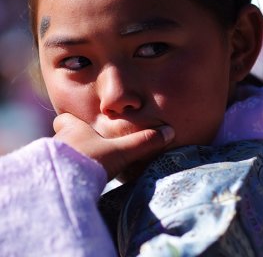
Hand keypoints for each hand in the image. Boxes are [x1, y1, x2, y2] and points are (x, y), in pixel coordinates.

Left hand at [53, 113, 174, 179]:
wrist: (64, 186)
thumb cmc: (91, 160)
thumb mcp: (121, 152)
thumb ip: (143, 142)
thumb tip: (168, 131)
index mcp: (72, 129)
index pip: (63, 119)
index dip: (70, 121)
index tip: (80, 127)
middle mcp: (58, 142)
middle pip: (62, 138)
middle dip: (73, 143)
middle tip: (88, 152)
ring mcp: (50, 160)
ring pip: (59, 156)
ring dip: (70, 162)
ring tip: (85, 171)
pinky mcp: (50, 177)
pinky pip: (56, 173)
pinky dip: (66, 177)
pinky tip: (77, 185)